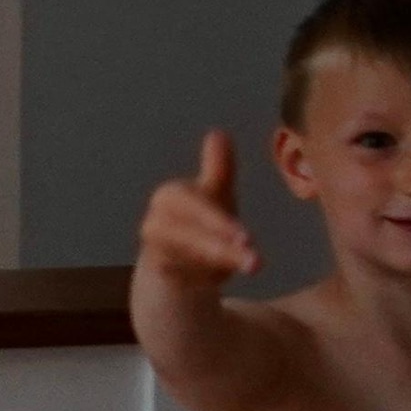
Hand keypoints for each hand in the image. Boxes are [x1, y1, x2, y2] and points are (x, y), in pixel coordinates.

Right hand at [138, 132, 261, 291]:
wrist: (175, 259)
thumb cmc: (200, 221)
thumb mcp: (215, 194)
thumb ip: (218, 168)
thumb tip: (219, 133)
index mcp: (171, 196)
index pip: (194, 206)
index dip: (218, 221)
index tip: (246, 237)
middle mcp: (156, 221)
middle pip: (188, 235)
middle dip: (221, 247)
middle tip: (254, 260)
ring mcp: (156, 249)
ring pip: (189, 257)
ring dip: (220, 264)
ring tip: (252, 267)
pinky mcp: (159, 272)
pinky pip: (183, 276)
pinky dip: (206, 277)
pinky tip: (226, 277)